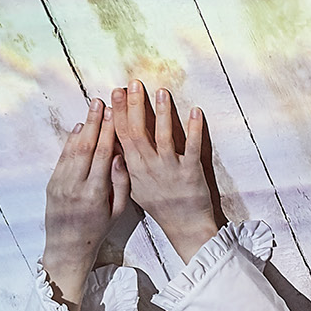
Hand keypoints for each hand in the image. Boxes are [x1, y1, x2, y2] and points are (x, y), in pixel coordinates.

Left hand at [42, 98, 128, 310]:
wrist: (68, 247)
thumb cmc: (99, 231)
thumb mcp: (118, 212)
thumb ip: (121, 184)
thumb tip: (120, 156)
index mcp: (95, 194)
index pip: (102, 155)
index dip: (108, 133)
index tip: (114, 115)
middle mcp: (75, 186)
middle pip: (86, 147)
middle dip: (95, 123)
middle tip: (101, 102)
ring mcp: (61, 184)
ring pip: (73, 149)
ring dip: (83, 127)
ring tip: (92, 109)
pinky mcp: (52, 183)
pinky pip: (63, 157)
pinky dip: (71, 141)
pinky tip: (79, 128)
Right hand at [113, 79, 223, 262]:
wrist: (185, 227)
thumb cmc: (160, 206)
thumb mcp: (135, 187)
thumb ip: (125, 165)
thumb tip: (115, 143)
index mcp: (133, 168)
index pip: (122, 135)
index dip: (118, 113)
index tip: (115, 92)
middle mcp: (149, 167)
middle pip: (138, 131)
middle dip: (135, 106)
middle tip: (134, 84)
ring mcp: (169, 169)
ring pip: (163, 136)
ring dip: (162, 113)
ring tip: (161, 91)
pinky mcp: (190, 172)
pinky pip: (191, 147)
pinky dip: (194, 129)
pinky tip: (195, 111)